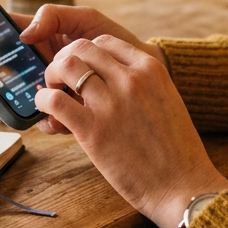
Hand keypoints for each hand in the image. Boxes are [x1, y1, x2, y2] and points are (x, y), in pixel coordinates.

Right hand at [0, 5, 165, 124]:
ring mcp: (61, 92)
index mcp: (49, 39)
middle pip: (8, 72)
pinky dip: (48, 120)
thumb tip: (26, 31)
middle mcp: (49, 66)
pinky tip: (50, 121)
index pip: (9, 38)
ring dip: (6, 102)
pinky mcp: (75, 115)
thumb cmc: (123, 43)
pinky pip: (52, 119)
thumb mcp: (91, 21)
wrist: (158, 79)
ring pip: (24, 98)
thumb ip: (58, 17)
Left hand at [35, 35, 227, 227]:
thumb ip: (142, 84)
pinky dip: (43, 99)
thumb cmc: (176, 150)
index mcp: (151, 70)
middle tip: (61, 79)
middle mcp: (131, 80)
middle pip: (82, 47)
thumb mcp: (167, 101)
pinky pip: (55, 101)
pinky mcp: (93, 131)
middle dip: (64, 59)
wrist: (183, 186)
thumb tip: (112, 79)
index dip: (86, 53)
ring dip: (51, 75)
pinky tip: (46, 109)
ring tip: (52, 91)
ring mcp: (111, 104)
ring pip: (66, 66)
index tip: (81, 68)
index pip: (105, 41)